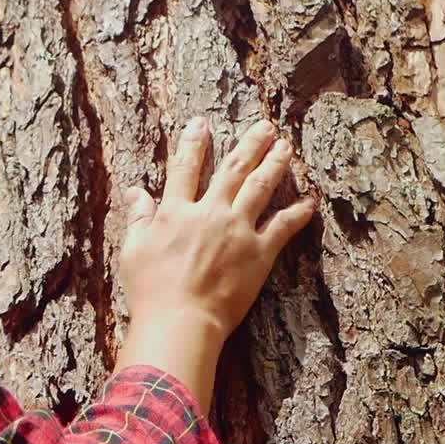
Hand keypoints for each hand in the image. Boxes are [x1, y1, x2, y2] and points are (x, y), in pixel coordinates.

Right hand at [118, 117, 314, 336]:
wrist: (181, 319)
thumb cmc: (151, 290)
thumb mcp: (133, 250)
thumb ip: (138, 217)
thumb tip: (135, 192)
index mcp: (176, 211)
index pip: (185, 168)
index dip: (193, 143)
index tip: (200, 124)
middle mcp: (210, 212)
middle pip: (232, 169)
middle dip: (250, 144)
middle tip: (265, 126)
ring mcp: (238, 230)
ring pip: (260, 187)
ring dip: (275, 164)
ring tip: (286, 146)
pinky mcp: (259, 253)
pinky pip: (283, 226)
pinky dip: (298, 212)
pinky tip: (310, 200)